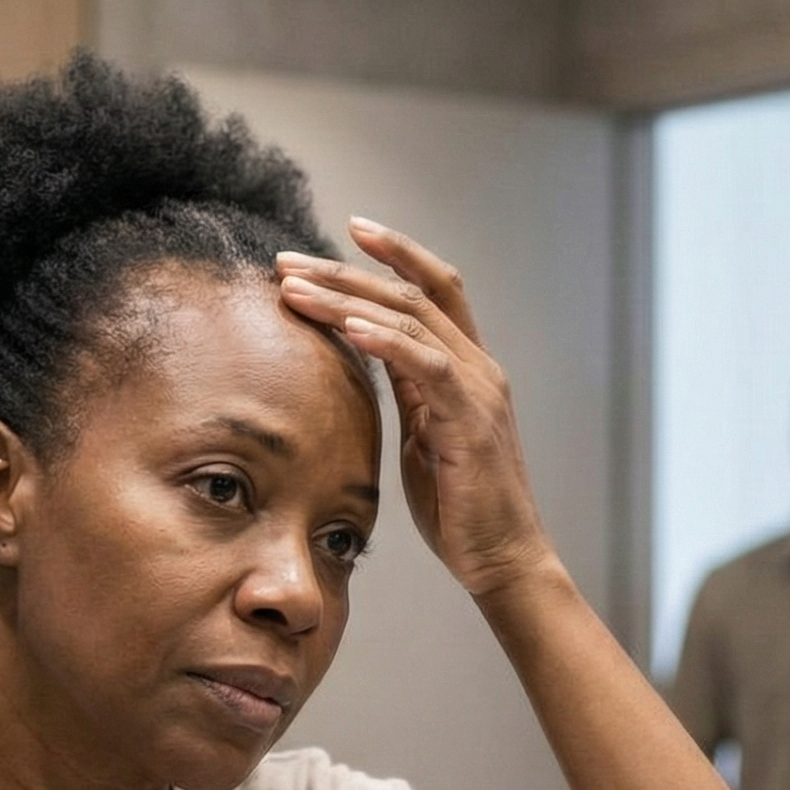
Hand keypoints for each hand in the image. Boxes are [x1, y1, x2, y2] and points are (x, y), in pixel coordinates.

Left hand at [276, 218, 554, 598]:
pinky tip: (347, 326)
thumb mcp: (423, 436)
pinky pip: (427, 365)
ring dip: (346, 298)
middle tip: (287, 261)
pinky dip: (386, 340)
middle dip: (345, 270)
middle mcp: (479, 367)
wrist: (502, 559)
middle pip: (412, 293)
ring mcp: (478, 390)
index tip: (345, 230)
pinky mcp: (470, 421)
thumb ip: (406, 391)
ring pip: (412, 319)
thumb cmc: (459, 506)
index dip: (394, 253)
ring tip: (295, 288)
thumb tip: (368, 355)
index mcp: (467, 367)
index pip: (433, 289)